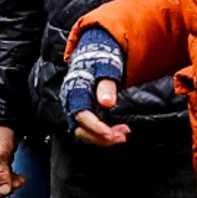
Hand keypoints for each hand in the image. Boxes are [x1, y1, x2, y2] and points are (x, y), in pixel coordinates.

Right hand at [0, 126, 22, 197]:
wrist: (7, 119)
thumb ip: (1, 173)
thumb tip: (4, 190)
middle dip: (3, 188)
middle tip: (13, 186)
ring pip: (1, 183)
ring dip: (11, 185)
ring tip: (20, 181)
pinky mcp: (3, 163)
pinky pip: (7, 177)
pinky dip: (14, 179)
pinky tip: (21, 178)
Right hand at [61, 27, 128, 147]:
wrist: (95, 58)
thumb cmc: (99, 63)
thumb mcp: (105, 69)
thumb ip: (106, 86)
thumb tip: (107, 102)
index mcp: (75, 93)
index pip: (81, 116)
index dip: (95, 127)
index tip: (110, 133)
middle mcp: (73, 105)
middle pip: (82, 130)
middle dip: (101, 138)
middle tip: (121, 137)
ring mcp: (79, 112)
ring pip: (87, 135)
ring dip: (105, 139)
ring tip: (123, 135)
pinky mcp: (86, 116)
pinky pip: (92, 132)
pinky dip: (105, 135)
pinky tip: (119, 132)